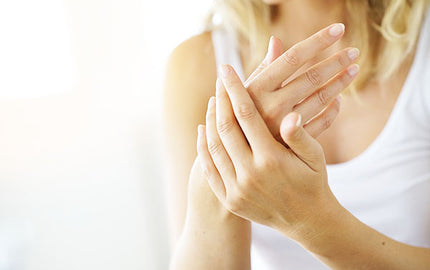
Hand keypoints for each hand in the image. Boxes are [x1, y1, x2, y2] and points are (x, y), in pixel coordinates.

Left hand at [197, 65, 342, 239]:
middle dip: (220, 99)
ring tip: (212, 101)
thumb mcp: (315, 158)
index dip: (235, 89)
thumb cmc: (313, 182)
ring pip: (213, 146)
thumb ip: (302, 136)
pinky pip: (209, 168)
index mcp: (271, 160)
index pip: (246, 115)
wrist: (306, 220)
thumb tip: (292, 115)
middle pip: (225, 127)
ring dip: (210, 120)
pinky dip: (203, 148)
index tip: (227, 69)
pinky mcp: (229, 199)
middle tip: (219, 80)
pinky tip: (202, 130)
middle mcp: (249, 174)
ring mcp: (236, 189)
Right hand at [245, 23, 358, 140]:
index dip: (318, 41)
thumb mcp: (244, 92)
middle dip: (337, 61)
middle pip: (311, 77)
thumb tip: (275, 40)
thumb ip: (263, 68)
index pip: (293, 57)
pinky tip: (339, 100)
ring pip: (321, 98)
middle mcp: (270, 105)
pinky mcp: (294, 143)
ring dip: (340, 82)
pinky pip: (322, 123)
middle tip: (354, 52)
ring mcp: (283, 126)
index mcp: (257, 87)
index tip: (339, 29)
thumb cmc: (239, 116)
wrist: (235, 154)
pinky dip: (333, 110)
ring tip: (353, 70)